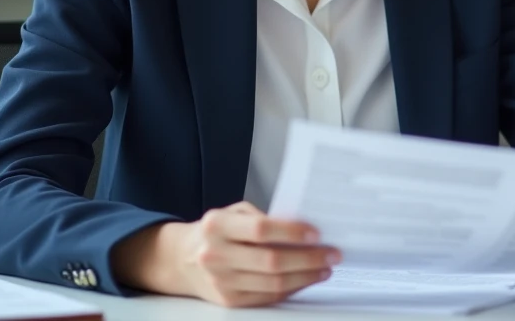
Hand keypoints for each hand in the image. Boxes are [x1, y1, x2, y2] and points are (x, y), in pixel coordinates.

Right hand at [114, 201, 340, 306]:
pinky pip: (267, 297)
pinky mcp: (228, 301)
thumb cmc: (216, 230)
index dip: (291, 232)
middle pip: (271, 261)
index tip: (316, 233)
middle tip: (331, 253)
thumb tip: (304, 230)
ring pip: (273, 283)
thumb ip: (262, 218)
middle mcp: (215, 254)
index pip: (260, 229)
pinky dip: (291, 288)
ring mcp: (221, 281)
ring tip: (324, 267)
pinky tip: (306, 279)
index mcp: (217, 225)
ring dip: (305, 276)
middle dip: (308, 258)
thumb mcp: (232, 213)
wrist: (182, 259)